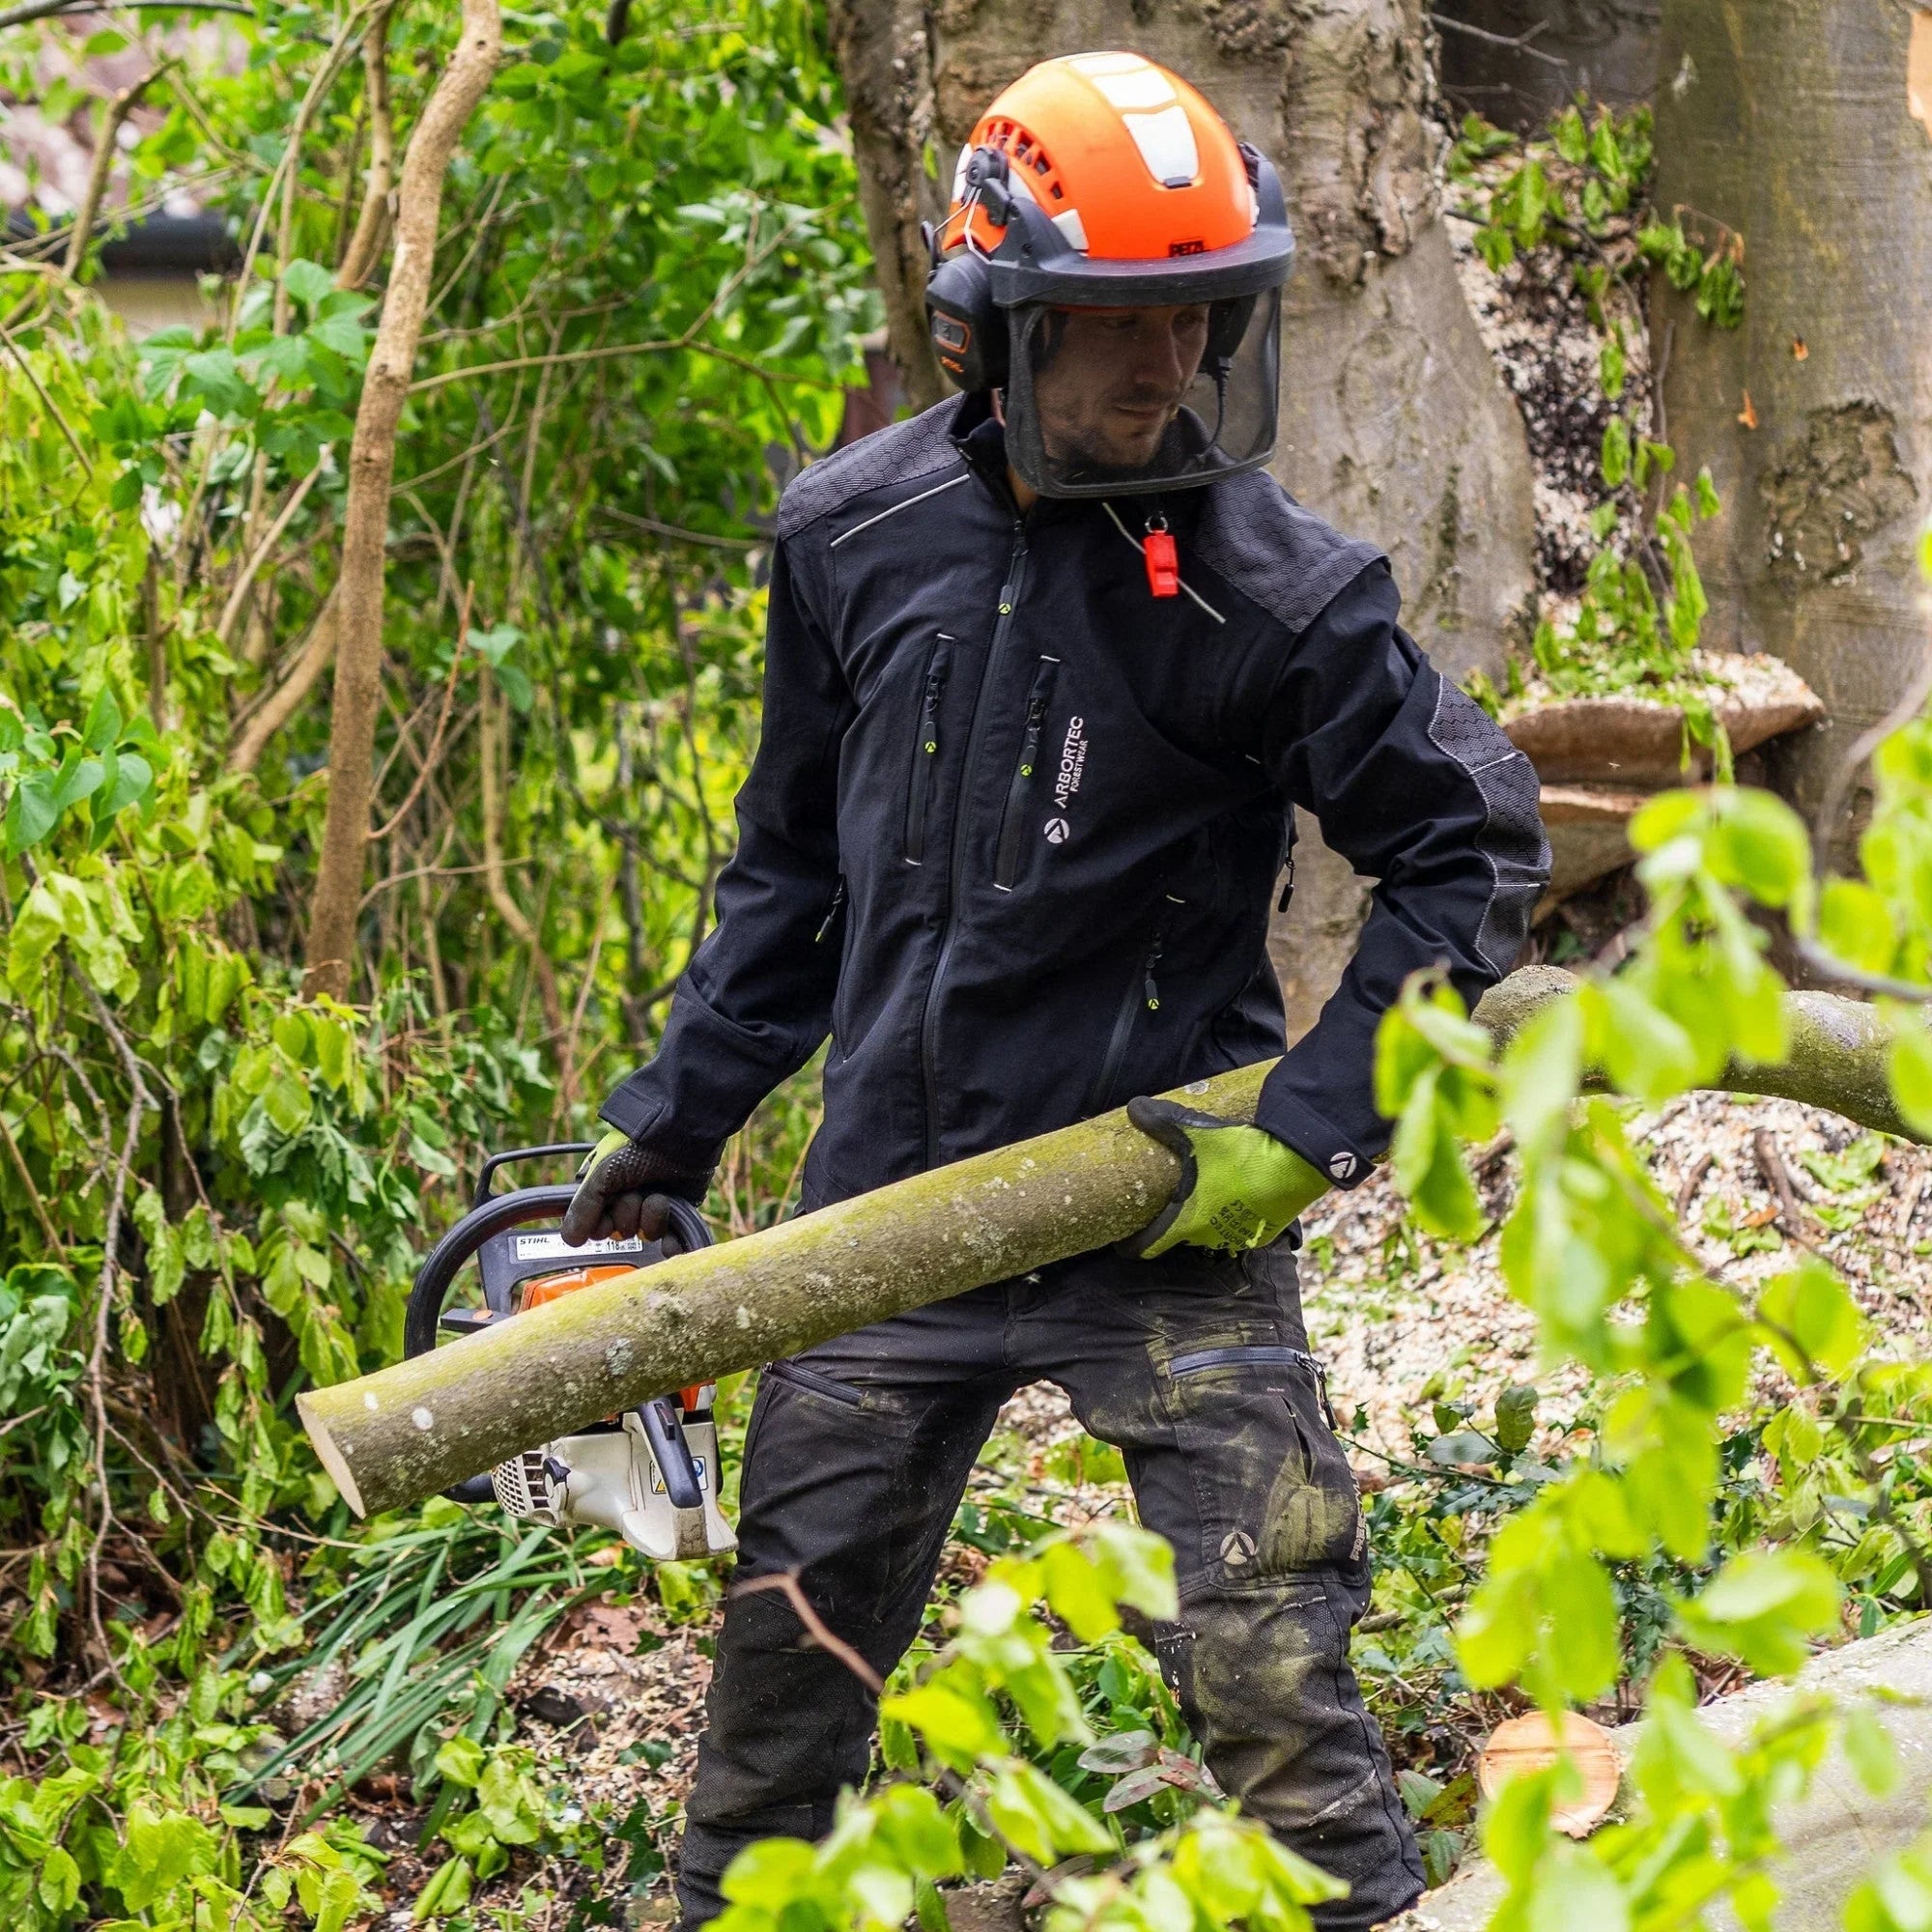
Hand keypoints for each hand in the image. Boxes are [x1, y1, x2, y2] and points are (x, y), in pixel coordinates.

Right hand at [561, 1129, 709, 1248]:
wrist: (681, 1135)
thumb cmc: (637, 1147)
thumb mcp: (603, 1174)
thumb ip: (585, 1206)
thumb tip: (570, 1239)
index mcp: (606, 1190)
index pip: (595, 1226)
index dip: (601, 1224)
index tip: (606, 1215)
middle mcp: (628, 1200)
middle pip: (620, 1232)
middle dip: (627, 1214)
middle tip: (634, 1193)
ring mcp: (653, 1207)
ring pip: (645, 1234)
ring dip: (651, 1218)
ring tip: (658, 1197)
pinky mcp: (678, 1211)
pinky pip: (671, 1240)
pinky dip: (671, 1245)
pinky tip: (672, 1245)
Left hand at [1122, 1099, 1328, 1258]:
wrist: (1295, 1162)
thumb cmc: (1240, 1152)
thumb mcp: (1196, 1131)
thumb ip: (1161, 1121)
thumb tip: (1133, 1107)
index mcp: (1187, 1220)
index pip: (1147, 1246)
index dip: (1132, 1244)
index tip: (1123, 1241)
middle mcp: (1209, 1237)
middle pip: (1181, 1235)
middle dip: (1174, 1219)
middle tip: (1171, 1197)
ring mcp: (1238, 1238)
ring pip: (1211, 1232)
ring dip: (1206, 1217)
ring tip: (1207, 1192)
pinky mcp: (1264, 1234)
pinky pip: (1239, 1227)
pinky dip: (1235, 1215)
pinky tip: (1238, 1194)